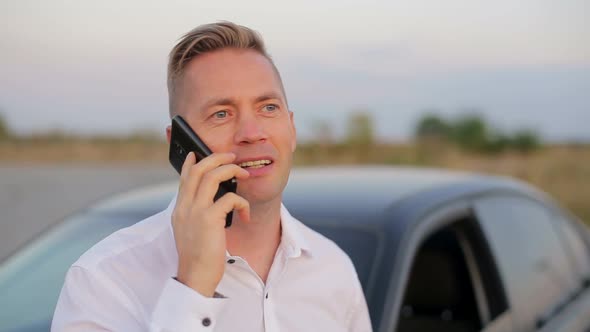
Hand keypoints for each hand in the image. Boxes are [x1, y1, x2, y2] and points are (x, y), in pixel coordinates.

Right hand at [172, 151, 249, 296]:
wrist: (195, 277)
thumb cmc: (198, 257)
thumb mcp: (192, 232)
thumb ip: (197, 215)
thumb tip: (217, 201)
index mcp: (180, 210)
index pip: (184, 179)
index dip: (191, 163)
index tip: (197, 153)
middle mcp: (185, 207)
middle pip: (198, 170)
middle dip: (216, 158)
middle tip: (231, 157)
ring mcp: (195, 211)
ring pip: (212, 176)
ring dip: (231, 170)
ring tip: (243, 173)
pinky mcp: (209, 219)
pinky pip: (230, 198)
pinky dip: (242, 203)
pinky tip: (245, 216)